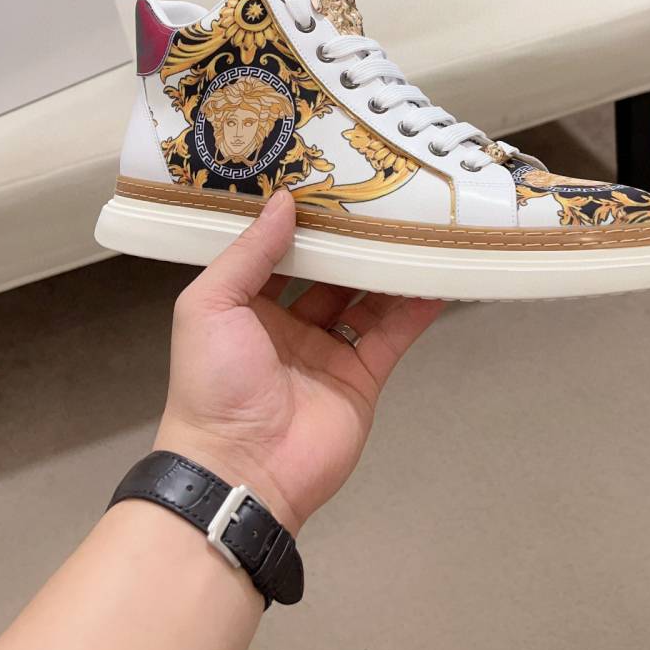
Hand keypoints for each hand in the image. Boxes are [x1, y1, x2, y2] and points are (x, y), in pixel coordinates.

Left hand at [155, 189, 442, 534]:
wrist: (241, 471)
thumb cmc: (213, 382)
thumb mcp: (210, 305)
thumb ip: (249, 253)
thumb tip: (285, 199)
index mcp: (247, 305)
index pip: (280, 251)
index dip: (303, 219)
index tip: (328, 178)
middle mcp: (290, 324)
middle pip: (330, 270)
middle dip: (353, 238)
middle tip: (382, 191)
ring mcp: (329, 351)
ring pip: (366, 296)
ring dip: (389, 264)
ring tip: (418, 222)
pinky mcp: (364, 376)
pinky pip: (393, 333)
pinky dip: (416, 305)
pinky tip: (438, 272)